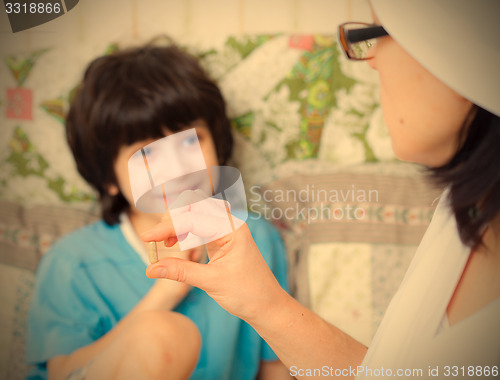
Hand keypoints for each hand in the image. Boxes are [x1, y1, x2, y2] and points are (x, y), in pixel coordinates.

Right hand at [141, 193, 286, 322]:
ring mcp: (225, 229)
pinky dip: (183, 229)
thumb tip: (151, 268)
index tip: (147, 239)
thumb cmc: (248, 293)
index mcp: (232, 229)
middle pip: (194, 205)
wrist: (267, 305)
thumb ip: (181, 272)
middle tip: (155, 240)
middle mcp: (230, 224)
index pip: (193, 218)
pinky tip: (174, 242)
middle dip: (172, 218)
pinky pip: (198, 224)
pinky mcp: (221, 238)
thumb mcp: (212, 283)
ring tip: (165, 243)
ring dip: (177, 222)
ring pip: (195, 211)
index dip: (168, 226)